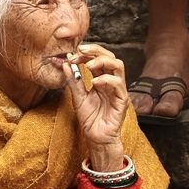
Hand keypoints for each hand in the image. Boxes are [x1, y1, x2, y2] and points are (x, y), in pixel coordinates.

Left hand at [63, 43, 128, 170]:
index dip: (87, 53)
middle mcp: (111, 82)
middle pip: (111, 57)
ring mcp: (118, 90)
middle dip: (96, 51)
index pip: (99, 58)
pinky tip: (94, 83)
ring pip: (118, 66)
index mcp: (102, 79)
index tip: (73, 54)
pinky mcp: (122, 100)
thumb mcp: (77, 97)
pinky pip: (117, 84)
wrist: (96, 137)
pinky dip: (106, 79)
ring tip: (88, 66)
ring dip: (102, 61)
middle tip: (81, 51)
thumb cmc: (90, 119)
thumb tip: (66, 64)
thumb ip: (73, 81)